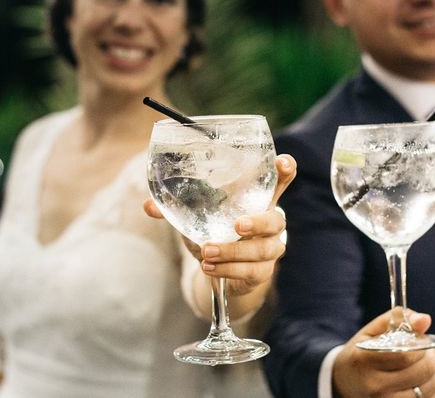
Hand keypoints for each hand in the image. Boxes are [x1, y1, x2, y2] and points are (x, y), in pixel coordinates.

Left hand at [144, 154, 296, 295]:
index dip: (285, 170)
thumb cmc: (217, 233)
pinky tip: (209, 267)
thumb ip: (175, 210)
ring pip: (260, 250)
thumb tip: (148, 205)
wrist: (224, 272)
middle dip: (258, 222)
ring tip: (206, 252)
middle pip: (275, 220)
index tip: (282, 162)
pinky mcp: (263, 272)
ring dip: (232, 251)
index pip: (281, 181)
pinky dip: (227, 269)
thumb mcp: (198, 218)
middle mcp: (271, 223)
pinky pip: (250, 271)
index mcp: (259, 200)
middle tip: (236, 225)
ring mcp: (270, 248)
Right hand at [333, 310, 434, 397]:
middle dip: (431, 358)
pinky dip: (429, 390)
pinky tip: (416, 383)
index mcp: (365, 360)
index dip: (422, 345)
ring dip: (433, 375)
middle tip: (425, 352)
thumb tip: (425, 320)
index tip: (421, 340)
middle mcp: (374, 385)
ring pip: (429, 388)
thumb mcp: (372, 332)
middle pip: (422, 371)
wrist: (343, 383)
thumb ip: (398, 319)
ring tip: (420, 367)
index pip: (407, 354)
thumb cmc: (361, 354)